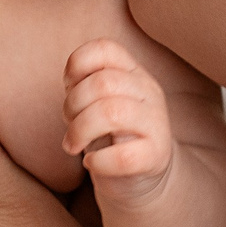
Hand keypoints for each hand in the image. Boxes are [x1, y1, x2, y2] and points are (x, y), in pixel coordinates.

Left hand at [62, 40, 175, 202]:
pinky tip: (91, 163)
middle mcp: (149, 91)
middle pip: (103, 82)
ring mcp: (157, 123)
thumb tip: (71, 83)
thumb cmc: (110, 135)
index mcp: (134, 72)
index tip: (68, 87)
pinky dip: (97, 161)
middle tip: (68, 124)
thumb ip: (85, 85)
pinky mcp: (157, 156)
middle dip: (73, 104)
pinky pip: (123, 157)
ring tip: (72, 144)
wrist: (140, 177)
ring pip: (112, 113)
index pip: (105, 48)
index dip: (77, 64)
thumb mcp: (98, 102)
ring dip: (80, 130)